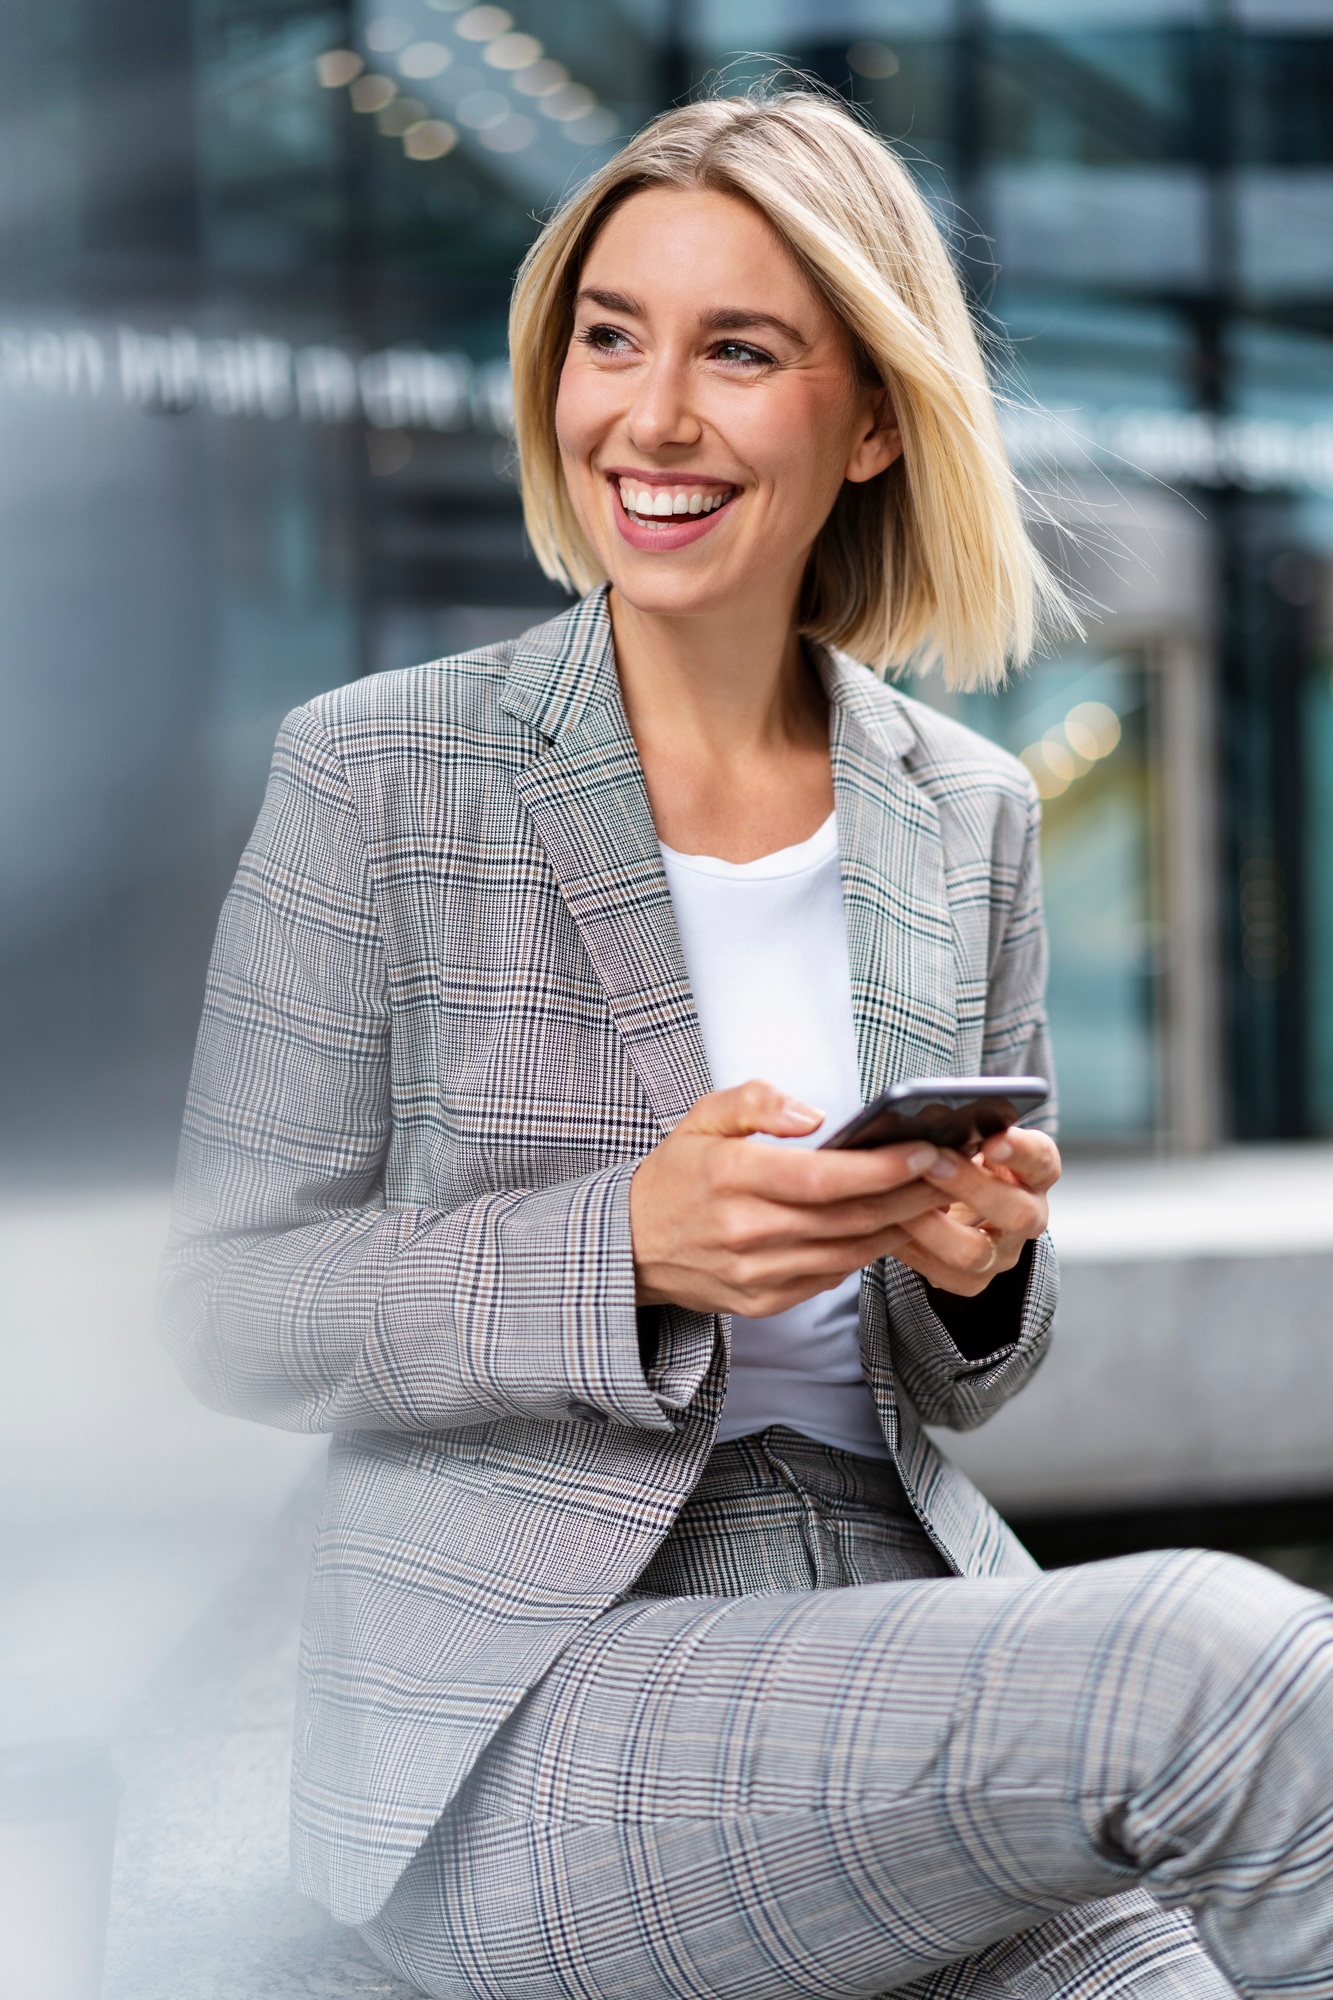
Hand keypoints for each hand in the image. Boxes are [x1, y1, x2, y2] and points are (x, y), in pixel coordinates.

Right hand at [630, 1079, 950, 1315]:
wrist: (630, 1246)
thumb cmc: (676, 1175)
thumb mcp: (702, 1118)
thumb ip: (757, 1102)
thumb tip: (815, 1116)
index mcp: (732, 1175)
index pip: (824, 1176)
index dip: (882, 1167)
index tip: (923, 1150)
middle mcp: (746, 1229)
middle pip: (849, 1216)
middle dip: (909, 1194)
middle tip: (949, 1172)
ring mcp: (755, 1272)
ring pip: (848, 1250)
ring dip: (897, 1225)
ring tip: (931, 1198)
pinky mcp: (762, 1301)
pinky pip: (830, 1276)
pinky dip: (864, 1252)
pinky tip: (886, 1228)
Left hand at [890, 1126, 1060, 1295]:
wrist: (955, 1211)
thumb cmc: (960, 1161)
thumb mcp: (967, 1142)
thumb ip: (958, 1132)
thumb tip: (926, 1117)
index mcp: (1035, 1174)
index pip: (1041, 1161)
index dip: (1020, 1151)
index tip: (993, 1139)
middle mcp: (1028, 1217)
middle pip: (1016, 1212)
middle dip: (970, 1187)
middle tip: (932, 1162)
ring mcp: (1002, 1255)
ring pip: (973, 1252)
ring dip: (930, 1224)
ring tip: (898, 1200)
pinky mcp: (971, 1281)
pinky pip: (939, 1272)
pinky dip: (908, 1247)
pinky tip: (886, 1225)